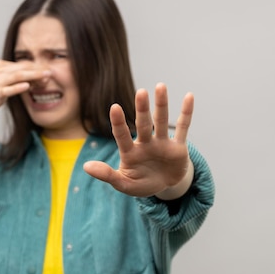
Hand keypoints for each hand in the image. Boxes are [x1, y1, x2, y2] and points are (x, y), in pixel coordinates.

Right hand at [0, 59, 50, 118]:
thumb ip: (10, 78)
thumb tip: (27, 80)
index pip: (21, 64)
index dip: (35, 67)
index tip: (46, 71)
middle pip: (22, 68)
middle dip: (38, 70)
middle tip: (51, 72)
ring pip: (18, 76)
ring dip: (33, 76)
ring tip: (46, 77)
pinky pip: (9, 89)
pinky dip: (18, 87)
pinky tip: (28, 86)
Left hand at [83, 83, 193, 198]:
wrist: (164, 187)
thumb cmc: (141, 184)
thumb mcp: (123, 184)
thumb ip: (107, 175)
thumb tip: (86, 167)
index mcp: (130, 152)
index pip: (121, 135)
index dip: (118, 123)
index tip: (115, 107)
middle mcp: (145, 143)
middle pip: (143, 124)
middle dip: (142, 109)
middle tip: (141, 92)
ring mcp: (162, 143)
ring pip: (162, 121)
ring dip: (162, 105)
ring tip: (160, 86)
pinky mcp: (178, 147)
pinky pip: (183, 127)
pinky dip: (186, 113)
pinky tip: (188, 96)